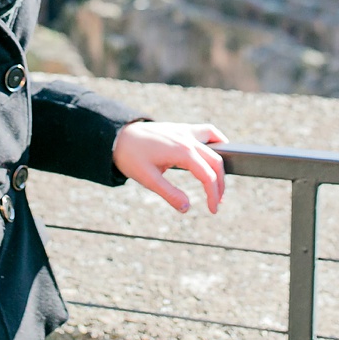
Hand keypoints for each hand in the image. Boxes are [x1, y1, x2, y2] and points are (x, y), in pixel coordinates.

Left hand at [112, 121, 228, 213]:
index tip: (212, 210)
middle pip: (216, 162)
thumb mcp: (148, 179)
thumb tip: (187, 208)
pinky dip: (216, 141)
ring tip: (219, 181)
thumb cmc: (131, 157)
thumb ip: (169, 194)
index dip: (214, 195)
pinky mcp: (181, 129)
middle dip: (220, 184)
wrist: (118, 136)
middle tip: (217, 203)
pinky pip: (206, 131)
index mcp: (182, 152)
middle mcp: (188, 139)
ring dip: (220, 164)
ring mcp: (185, 131)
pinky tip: (216, 151)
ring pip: (215, 145)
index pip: (208, 176)